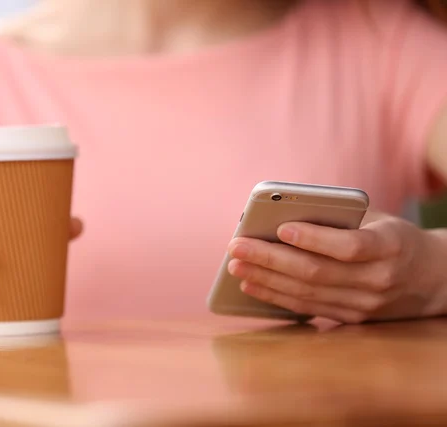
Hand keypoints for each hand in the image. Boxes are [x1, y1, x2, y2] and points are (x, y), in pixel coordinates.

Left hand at [228, 214, 446, 323]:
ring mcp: (364, 305)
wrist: (431, 279)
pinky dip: (276, 297)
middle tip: (236, 246)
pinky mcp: (350, 318)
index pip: (349, 247)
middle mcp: (378, 280)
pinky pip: (307, 309)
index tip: (280, 228)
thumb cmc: (392, 238)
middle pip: (316, 273)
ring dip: (265, 280)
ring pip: (307, 294)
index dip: (314, 239)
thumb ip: (338, 218)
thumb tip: (279, 216)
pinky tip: (252, 285)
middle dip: (270, 259)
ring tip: (236, 265)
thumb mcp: (377, 220)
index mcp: (389, 246)